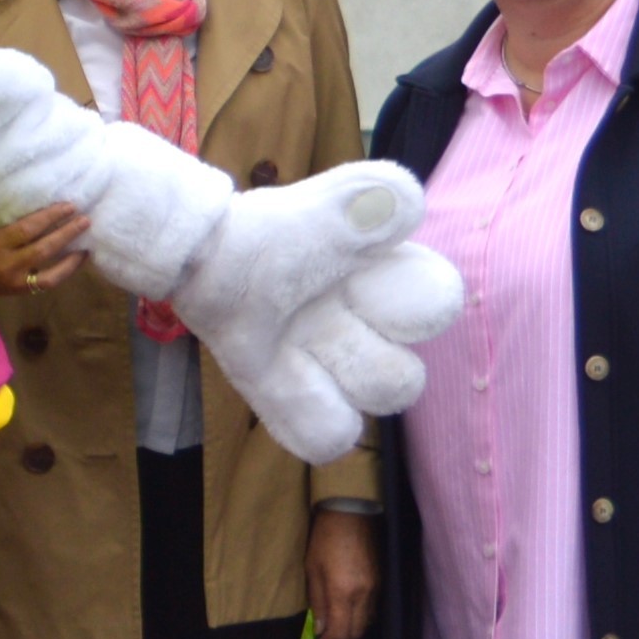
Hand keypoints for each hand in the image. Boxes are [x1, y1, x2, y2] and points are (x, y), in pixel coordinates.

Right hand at [0, 201, 91, 291]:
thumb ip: (10, 221)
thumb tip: (44, 206)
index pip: (28, 228)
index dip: (50, 217)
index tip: (68, 206)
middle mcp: (6, 263)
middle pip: (43, 247)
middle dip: (66, 232)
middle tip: (84, 218)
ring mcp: (15, 280)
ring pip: (49, 267)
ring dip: (71, 252)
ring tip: (85, 237)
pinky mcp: (21, 290)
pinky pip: (48, 282)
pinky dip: (66, 270)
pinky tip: (79, 257)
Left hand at [168, 162, 468, 459]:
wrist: (201, 255)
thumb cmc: (269, 231)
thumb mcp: (318, 210)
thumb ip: (361, 203)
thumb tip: (404, 200)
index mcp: (390, 281)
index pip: (438, 305)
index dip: (403, 302)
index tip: (357, 275)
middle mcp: (371, 330)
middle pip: (405, 382)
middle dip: (362, 354)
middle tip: (315, 312)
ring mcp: (334, 367)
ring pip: (370, 409)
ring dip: (331, 383)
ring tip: (289, 345)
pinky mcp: (293, 398)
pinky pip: (327, 438)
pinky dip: (308, 422)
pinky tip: (274, 378)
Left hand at [304, 507, 378, 638]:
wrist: (351, 513)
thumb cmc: (325, 539)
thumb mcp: (312, 569)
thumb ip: (318, 602)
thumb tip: (322, 629)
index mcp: (344, 592)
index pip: (341, 632)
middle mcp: (364, 595)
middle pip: (357, 632)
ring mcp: (376, 588)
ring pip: (367, 622)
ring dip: (352, 631)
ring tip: (336, 629)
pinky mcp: (381, 581)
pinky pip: (373, 609)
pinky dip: (361, 617)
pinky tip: (349, 613)